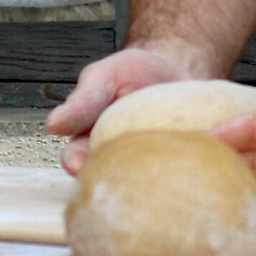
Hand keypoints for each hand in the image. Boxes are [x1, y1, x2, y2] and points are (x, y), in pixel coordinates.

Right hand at [46, 43, 203, 174]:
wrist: (179, 66)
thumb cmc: (134, 72)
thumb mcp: (104, 78)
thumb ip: (83, 101)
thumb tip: (53, 124)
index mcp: (92, 146)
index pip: (77, 162)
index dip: (78, 165)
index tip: (80, 163)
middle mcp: (120, 165)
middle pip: (112, 184)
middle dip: (118, 185)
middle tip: (128, 179)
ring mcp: (153, 171)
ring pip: (151, 190)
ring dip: (159, 185)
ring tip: (170, 174)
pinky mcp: (186, 169)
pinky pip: (188, 180)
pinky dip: (194, 175)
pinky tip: (202, 166)